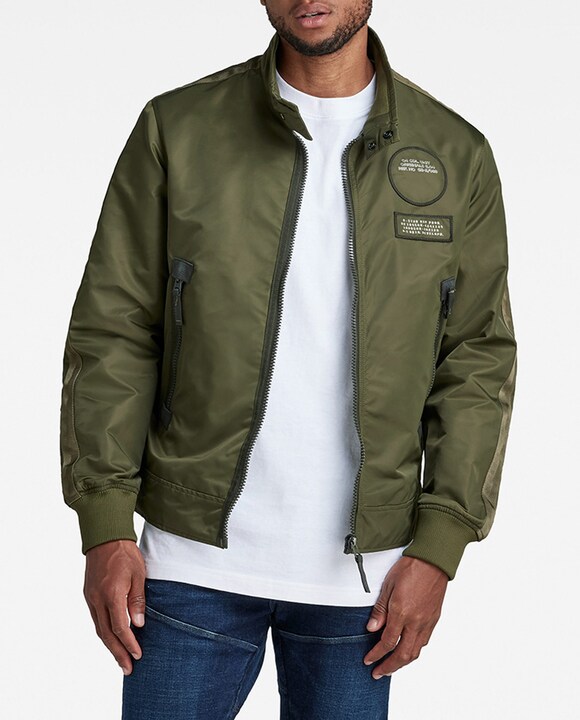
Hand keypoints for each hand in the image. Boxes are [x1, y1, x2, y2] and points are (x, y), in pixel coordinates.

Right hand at [83, 539, 145, 675]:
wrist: (105, 537)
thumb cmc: (125, 553)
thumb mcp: (138, 574)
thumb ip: (137, 600)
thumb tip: (139, 625)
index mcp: (112, 594)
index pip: (120, 627)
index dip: (129, 644)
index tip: (138, 655)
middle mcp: (97, 599)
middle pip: (106, 634)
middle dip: (118, 653)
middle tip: (127, 668)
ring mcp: (90, 598)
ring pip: (99, 629)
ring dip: (110, 646)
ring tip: (120, 660)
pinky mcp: (88, 595)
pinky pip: (96, 619)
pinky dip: (104, 633)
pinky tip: (111, 639)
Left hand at [363, 556, 447, 677]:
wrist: (432, 561)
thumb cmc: (410, 568)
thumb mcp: (388, 586)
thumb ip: (380, 610)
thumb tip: (372, 628)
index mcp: (401, 613)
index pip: (387, 642)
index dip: (376, 655)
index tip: (368, 660)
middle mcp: (416, 622)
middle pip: (403, 655)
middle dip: (389, 667)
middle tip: (378, 673)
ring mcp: (427, 622)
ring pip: (415, 652)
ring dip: (402, 662)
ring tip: (391, 666)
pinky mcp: (434, 619)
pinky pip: (424, 642)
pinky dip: (414, 651)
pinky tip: (407, 650)